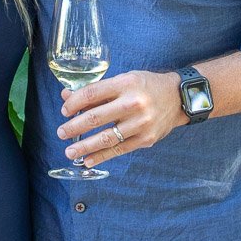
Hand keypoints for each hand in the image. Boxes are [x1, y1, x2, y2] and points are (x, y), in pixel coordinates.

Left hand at [59, 70, 187, 168]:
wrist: (178, 98)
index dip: (74, 103)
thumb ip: (96, 90)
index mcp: (125, 84)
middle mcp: (133, 103)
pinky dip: (101, 156)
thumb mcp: (123, 80)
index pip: (92, 94)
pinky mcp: (146, 139)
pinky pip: (119, 150)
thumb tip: (67, 97)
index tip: (64, 111)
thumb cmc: (146, 87)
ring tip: (69, 151)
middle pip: (95, 117)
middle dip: (74, 127)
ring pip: (105, 137)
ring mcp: (140, 123)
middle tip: (61, 133)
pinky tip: (87, 160)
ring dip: (84, 146)